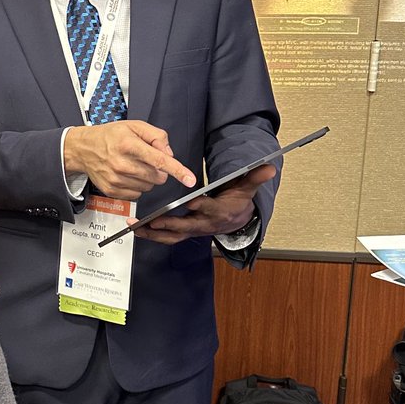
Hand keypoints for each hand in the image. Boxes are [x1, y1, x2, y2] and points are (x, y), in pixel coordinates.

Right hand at [63, 121, 196, 199]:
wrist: (84, 149)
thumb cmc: (111, 136)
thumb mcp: (134, 126)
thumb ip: (156, 136)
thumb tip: (169, 153)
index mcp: (129, 145)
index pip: (159, 160)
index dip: (178, 170)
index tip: (190, 180)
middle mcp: (122, 163)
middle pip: (157, 176)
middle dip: (158, 170)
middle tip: (146, 160)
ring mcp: (116, 179)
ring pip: (149, 186)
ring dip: (147, 178)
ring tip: (133, 166)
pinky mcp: (112, 190)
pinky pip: (137, 194)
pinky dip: (136, 186)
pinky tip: (127, 175)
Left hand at [129, 164, 276, 243]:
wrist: (236, 220)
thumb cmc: (237, 200)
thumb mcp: (247, 188)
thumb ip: (255, 177)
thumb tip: (270, 166)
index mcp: (219, 212)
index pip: (210, 208)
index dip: (201, 206)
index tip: (191, 202)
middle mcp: (204, 224)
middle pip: (185, 226)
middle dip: (167, 223)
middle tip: (150, 220)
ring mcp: (193, 230)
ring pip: (172, 235)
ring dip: (153, 233)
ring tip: (134, 227)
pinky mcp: (184, 233)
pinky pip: (167, 237)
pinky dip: (152, 235)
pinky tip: (136, 229)